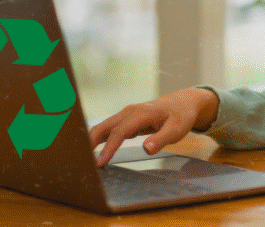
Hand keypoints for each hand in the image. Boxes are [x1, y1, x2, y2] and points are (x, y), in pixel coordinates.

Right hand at [89, 87, 218, 166]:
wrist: (184, 102)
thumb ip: (162, 139)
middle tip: (80, 160)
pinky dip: (99, 138)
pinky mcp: (127, 119)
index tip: (100, 163)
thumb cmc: (180, 116)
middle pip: (105, 126)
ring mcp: (127, 114)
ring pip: (104, 127)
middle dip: (90, 142)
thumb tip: (147, 149)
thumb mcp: (177, 130)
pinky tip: (91, 149)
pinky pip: (110, 128)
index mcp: (141, 113)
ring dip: (92, 140)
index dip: (108, 148)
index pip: (120, 132)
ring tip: (81, 156)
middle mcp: (130, 111)